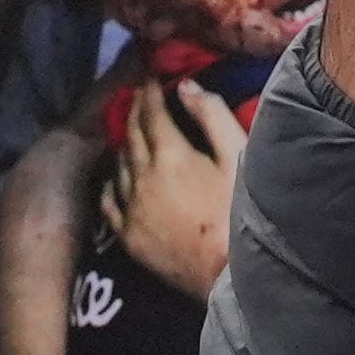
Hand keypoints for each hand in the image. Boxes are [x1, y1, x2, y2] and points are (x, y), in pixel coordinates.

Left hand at [108, 77, 245, 293]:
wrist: (231, 277)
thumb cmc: (244, 212)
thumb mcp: (239, 157)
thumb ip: (212, 117)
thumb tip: (187, 87)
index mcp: (170, 155)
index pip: (152, 112)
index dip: (150, 91)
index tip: (151, 77)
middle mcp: (141, 177)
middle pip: (131, 133)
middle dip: (135, 110)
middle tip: (141, 96)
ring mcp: (131, 209)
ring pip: (119, 163)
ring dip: (125, 142)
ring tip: (134, 131)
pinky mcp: (127, 236)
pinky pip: (109, 199)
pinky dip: (114, 179)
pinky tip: (120, 175)